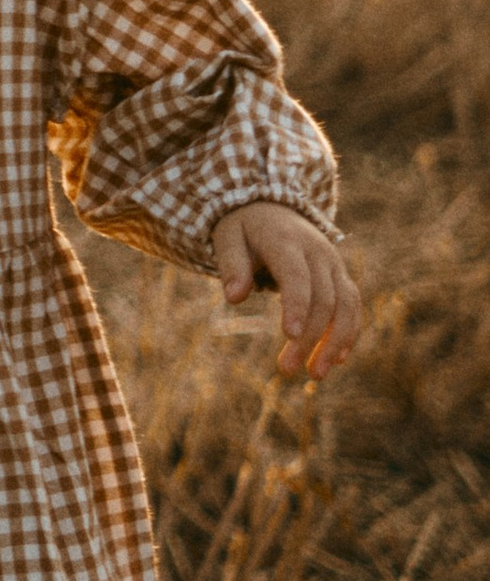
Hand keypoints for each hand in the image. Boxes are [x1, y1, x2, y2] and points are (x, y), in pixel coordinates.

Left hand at [211, 203, 361, 379]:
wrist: (271, 206)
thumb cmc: (244, 228)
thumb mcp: (228, 238)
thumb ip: (232, 266)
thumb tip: (234, 297)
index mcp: (286, 241)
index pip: (297, 277)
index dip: (297, 306)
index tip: (290, 336)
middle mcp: (317, 252)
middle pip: (322, 299)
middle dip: (308, 337)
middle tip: (286, 370)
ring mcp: (333, 263)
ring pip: (345, 305)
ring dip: (334, 342)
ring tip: (316, 374)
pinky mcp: (339, 275)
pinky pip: (352, 304)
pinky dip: (348, 331)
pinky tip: (337, 359)